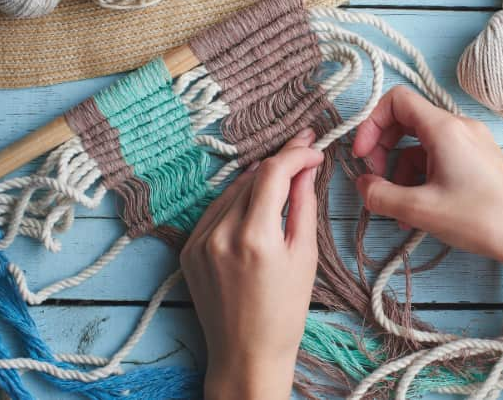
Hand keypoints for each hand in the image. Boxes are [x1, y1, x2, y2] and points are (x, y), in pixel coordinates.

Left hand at [180, 129, 322, 399]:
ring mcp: (199, 241)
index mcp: (254, 237)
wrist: (246, 354)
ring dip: (258, 178)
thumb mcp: (304, 257)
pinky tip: (254, 200)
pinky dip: (236, 199)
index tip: (314, 148)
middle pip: (252, 176)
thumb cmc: (284, 312)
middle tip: (305, 149)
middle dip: (280, 160)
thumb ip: (303, 206)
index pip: (273, 172)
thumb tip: (306, 170)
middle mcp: (220, 234)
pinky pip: (215, 210)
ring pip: (232, 190)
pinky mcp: (188, 249)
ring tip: (283, 173)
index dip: (296, 153)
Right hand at [352, 86, 502, 270]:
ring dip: (402, 172)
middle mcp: (460, 128)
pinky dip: (423, 178)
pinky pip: (440, 159)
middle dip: (384, 149)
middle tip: (376, 180)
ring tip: (400, 210)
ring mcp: (472, 143)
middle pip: (407, 121)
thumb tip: (362, 185)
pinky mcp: (479, 161)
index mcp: (444, 128)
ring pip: (422, 145)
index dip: (371, 123)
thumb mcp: (419, 210)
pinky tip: (419, 210)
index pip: (396, 100)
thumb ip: (380, 195)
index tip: (362, 155)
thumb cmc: (480, 219)